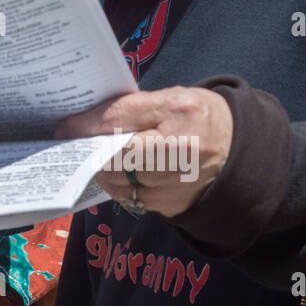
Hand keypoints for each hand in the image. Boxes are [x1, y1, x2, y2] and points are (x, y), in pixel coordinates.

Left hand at [55, 85, 232, 215]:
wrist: (240, 149)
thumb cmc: (199, 116)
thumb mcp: (169, 98)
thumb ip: (128, 108)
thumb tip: (82, 122)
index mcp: (180, 115)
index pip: (122, 122)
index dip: (88, 126)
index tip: (65, 128)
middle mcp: (183, 154)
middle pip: (118, 159)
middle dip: (93, 154)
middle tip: (75, 146)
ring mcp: (180, 186)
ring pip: (122, 184)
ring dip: (103, 173)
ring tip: (95, 160)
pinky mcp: (175, 206)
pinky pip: (134, 199)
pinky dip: (120, 187)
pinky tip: (118, 174)